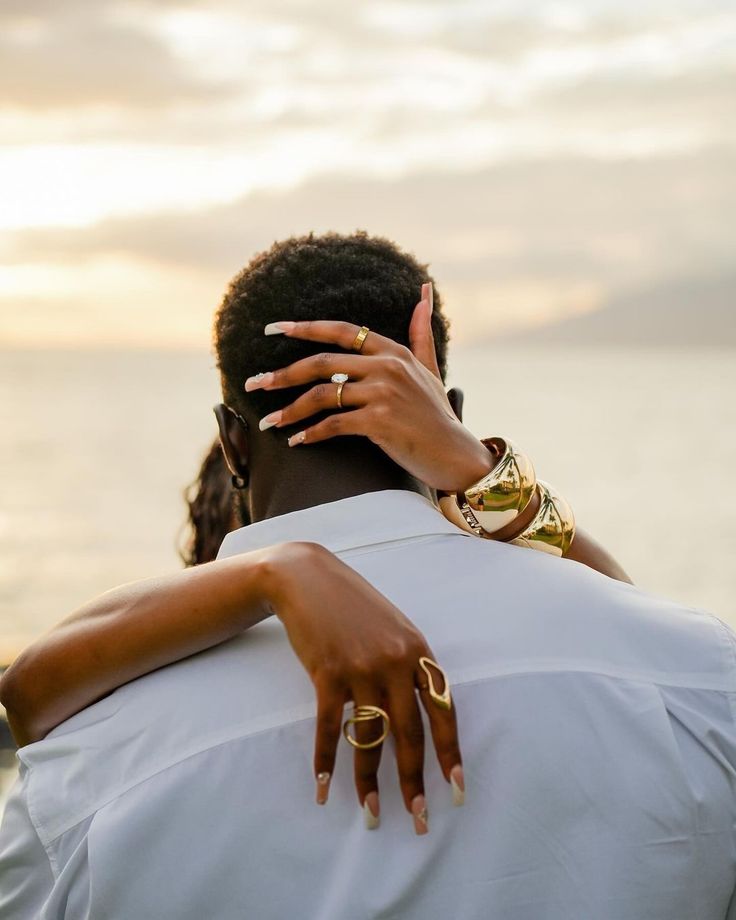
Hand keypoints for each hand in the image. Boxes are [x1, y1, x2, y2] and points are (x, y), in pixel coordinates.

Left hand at [245, 284, 492, 492]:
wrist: (456, 456)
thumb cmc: (439, 416)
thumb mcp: (430, 368)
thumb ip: (420, 332)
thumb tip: (423, 290)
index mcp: (394, 351)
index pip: (342, 331)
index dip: (304, 328)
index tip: (272, 329)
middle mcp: (387, 367)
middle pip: (322, 363)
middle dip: (282, 374)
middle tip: (254, 382)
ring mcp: (383, 393)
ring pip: (322, 395)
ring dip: (290, 410)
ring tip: (269, 422)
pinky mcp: (379, 422)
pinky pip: (333, 424)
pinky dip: (311, 434)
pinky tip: (297, 441)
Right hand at [259, 541, 463, 833]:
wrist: (309, 578)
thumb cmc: (354, 606)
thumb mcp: (394, 628)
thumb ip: (411, 664)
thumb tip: (425, 710)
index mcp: (418, 651)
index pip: (443, 709)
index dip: (450, 751)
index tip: (457, 788)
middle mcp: (394, 661)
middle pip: (410, 732)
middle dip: (414, 780)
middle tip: (418, 818)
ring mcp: (360, 667)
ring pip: (369, 737)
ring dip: (368, 781)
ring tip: (371, 814)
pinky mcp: (327, 672)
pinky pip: (329, 727)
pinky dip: (325, 760)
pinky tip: (322, 787)